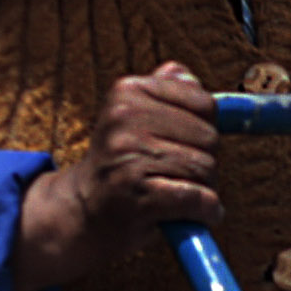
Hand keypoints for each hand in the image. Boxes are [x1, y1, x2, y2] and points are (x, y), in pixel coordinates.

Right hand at [11, 62, 220, 290]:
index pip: (204, 103)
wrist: (81, 212)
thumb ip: (166, 93)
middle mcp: (123, 118)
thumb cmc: (121, 165)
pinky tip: (194, 215)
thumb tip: (189, 76)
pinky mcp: (136, 193)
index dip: (204, 129)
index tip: (181, 144)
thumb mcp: (135, 120)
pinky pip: (197, 198)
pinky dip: (205, 210)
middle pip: (208, 137)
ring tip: (174, 193)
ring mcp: (128, 155)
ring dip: (202, 188)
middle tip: (175, 175)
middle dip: (203, 161)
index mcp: (127, 91)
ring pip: (205, 168)